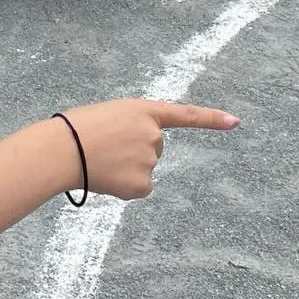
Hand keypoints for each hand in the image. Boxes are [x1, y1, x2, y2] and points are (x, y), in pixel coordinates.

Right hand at [54, 99, 239, 200]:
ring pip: (144, 168)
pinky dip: (124, 186)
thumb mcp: (108, 116)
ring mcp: (150, 160)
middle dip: (134, 150)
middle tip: (105, 147)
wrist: (62, 149)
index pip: (185, 114)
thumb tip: (140, 160)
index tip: (236, 122)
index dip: (211, 119)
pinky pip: (140, 188)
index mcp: (144, 110)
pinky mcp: (143, 184)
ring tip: (99, 160)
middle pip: (154, 148)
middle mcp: (154, 135)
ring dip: (125, 168)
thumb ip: (131, 128)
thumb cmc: (76, 130)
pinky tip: (106, 177)